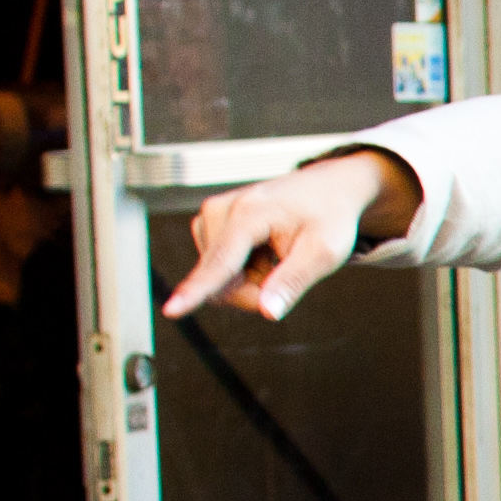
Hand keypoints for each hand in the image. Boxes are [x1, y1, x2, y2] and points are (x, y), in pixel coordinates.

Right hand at [161, 148, 415, 320]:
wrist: (328, 188)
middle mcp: (221, 210)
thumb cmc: (329, 216)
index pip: (219, 263)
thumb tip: (267, 311)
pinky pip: (218, 268)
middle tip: (286, 275)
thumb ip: (293, 282)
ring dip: (250, 282)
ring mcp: (212, 215)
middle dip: (253, 293)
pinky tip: (265, 254)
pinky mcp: (210, 223)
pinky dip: (245, 272)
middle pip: (220, 283)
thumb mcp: (324, 252)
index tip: (171, 310)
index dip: (196, 291)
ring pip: (218, 279)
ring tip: (278, 257)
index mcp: (249, 214)